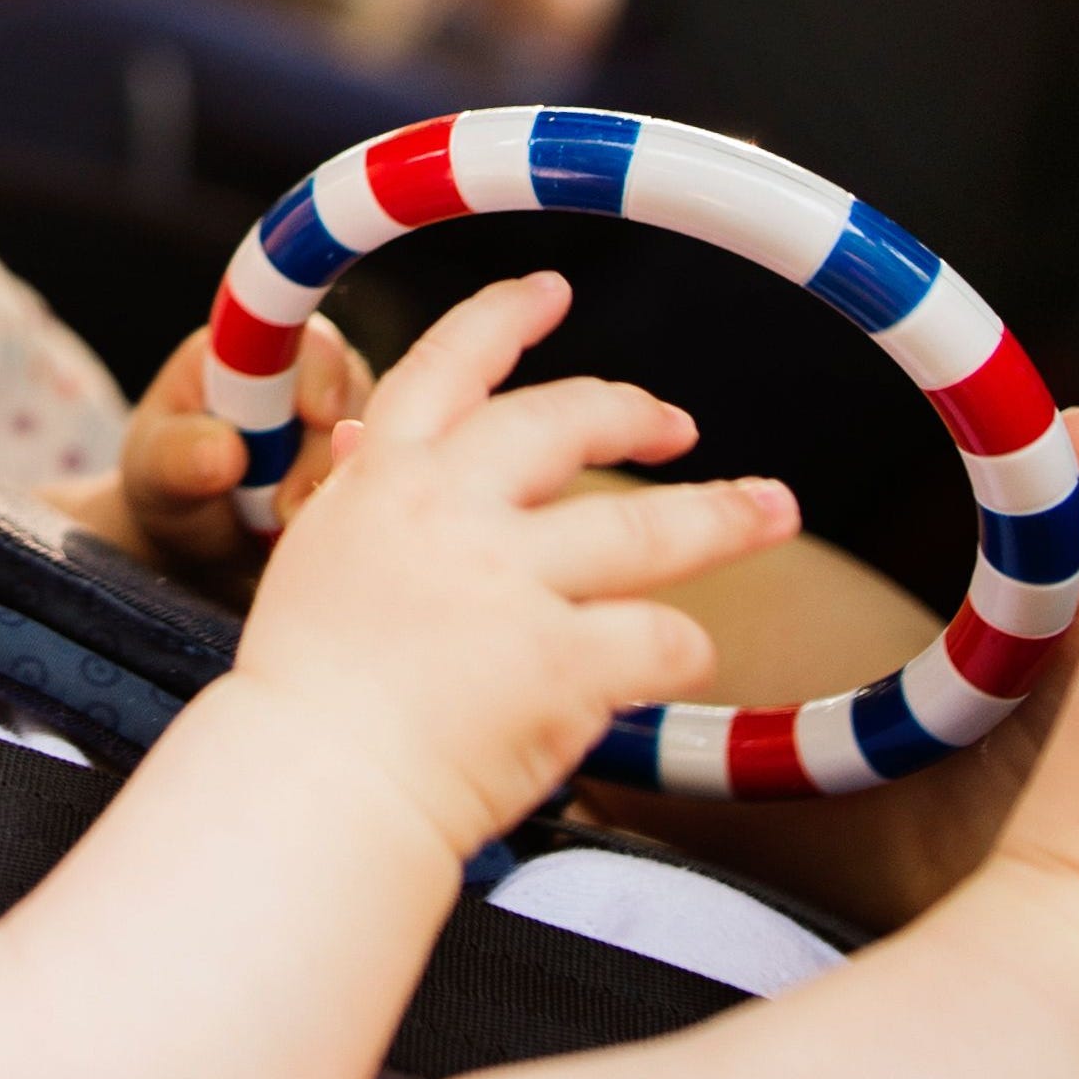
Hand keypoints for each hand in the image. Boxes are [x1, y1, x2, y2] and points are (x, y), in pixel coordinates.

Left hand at [52, 315, 372, 593]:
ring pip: (369, 445)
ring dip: (331, 489)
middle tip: (283, 509)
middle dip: (323, 455)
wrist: (190, 529)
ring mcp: (340, 418)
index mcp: (250, 347)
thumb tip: (225, 452)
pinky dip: (347, 510)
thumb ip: (178, 455)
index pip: (300, 338)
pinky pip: (377, 483)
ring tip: (280, 525)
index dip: (320, 368)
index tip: (319, 414)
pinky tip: (303, 531)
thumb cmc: (167, 477)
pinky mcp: (356, 463)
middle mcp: (307, 374)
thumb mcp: (154, 468)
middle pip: (351, 395)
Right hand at [230, 273, 797, 863]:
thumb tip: (365, 448)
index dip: (503, 318)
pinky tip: (681, 659)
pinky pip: (660, 637)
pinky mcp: (562, 659)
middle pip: (565, 423)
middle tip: (680, 423)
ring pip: (648, 525)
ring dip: (723, 513)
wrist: (313, 785)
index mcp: (382, 484)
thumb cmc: (307, 700)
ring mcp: (509, 583)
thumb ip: (363, 504)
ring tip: (771, 507)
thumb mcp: (316, 566)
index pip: (447, 367)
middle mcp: (450, 513)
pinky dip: (680, 649)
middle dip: (633, 412)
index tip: (550, 293)